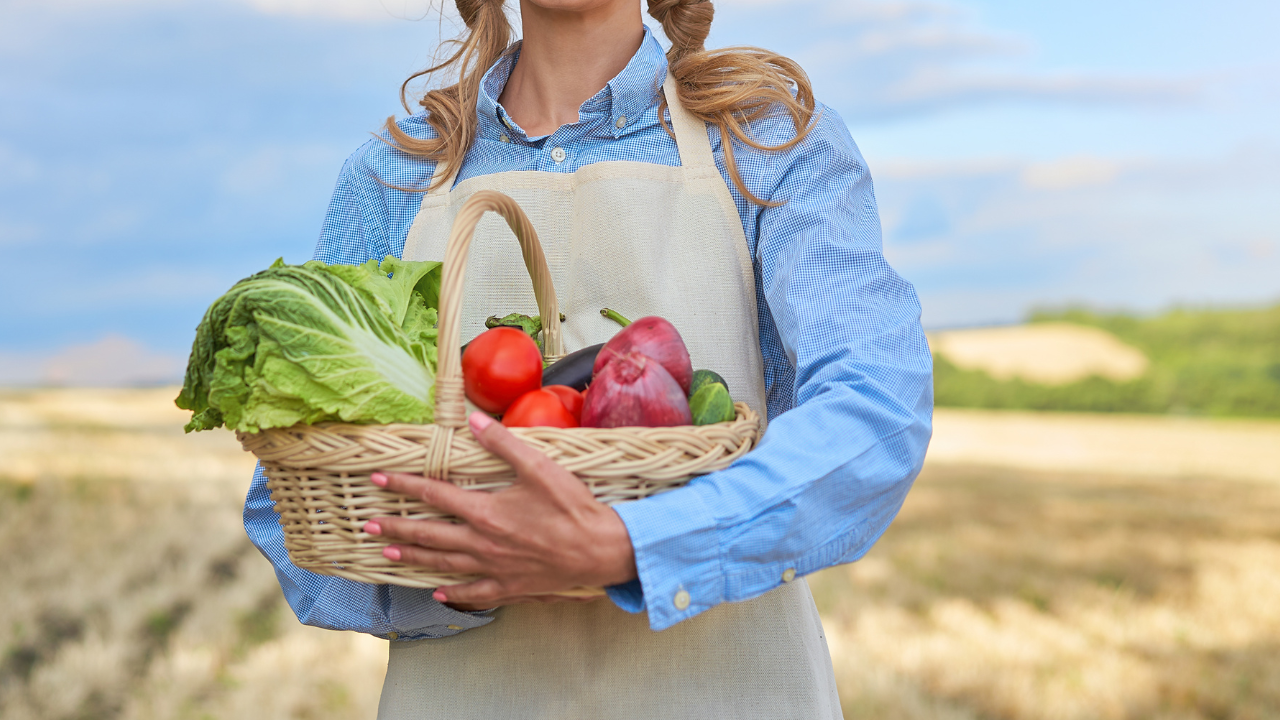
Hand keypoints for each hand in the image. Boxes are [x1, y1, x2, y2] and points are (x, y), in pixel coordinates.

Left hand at [364, 412, 637, 606]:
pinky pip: (473, 593)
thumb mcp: (541, 468)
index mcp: (486, 512)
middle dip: (396, 527)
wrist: (601, 551)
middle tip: (367, 525)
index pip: (435, 495)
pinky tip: (439, 592)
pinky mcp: (509, 587)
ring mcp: (494, 569)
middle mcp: (482, 543)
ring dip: (414, 556)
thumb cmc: (573, 508)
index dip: (404, 485)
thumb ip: (504, 444)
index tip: (379, 479)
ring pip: (444, 564)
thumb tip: (473, 421)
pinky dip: (453, 593)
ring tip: (389, 552)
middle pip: (429, 534)